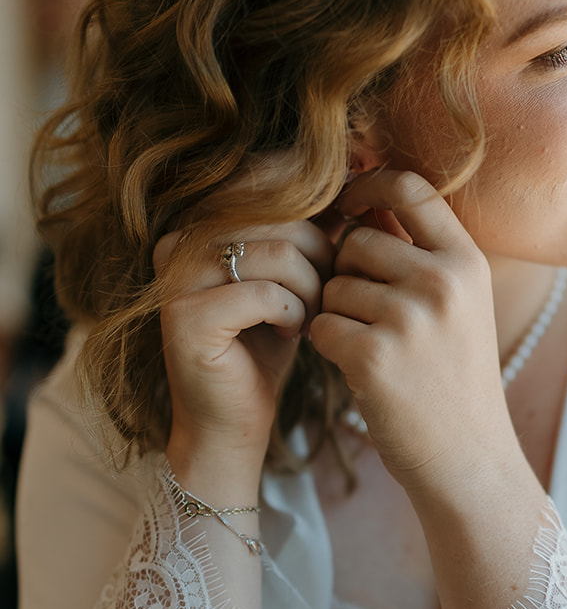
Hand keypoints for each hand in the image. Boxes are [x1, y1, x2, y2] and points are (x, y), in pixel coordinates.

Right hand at [154, 218, 333, 482]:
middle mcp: (177, 244)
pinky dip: (294, 313)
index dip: (313, 218)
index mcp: (196, 225)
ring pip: (277, 253)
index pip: (265, 187)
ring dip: (311, 288)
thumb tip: (348, 192)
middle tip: (324, 295)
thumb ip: (302, 235)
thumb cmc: (264, 347)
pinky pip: (265, 294)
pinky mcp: (187, 318)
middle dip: (318, 256)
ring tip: (310, 315)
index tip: (329, 256)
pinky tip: (292, 333)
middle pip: (277, 217)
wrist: (231, 421)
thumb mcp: (288, 280)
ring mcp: (176, 280)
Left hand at [309, 170, 518, 498]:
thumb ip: (419, 252)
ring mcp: (409, 318)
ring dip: (336, 313)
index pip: (408, 186)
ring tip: (371, 347)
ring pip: (334, 285)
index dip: (367, 185)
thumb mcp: (458, 305)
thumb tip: (361, 196)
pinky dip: (327, 345)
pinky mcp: (374, 356)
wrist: (468, 458)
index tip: (347, 204)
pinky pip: (321, 324)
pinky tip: (358, 369)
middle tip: (366, 315)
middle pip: (357, 240)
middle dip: (346, 271)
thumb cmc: (454, 379)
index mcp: (468, 261)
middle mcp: (443, 282)